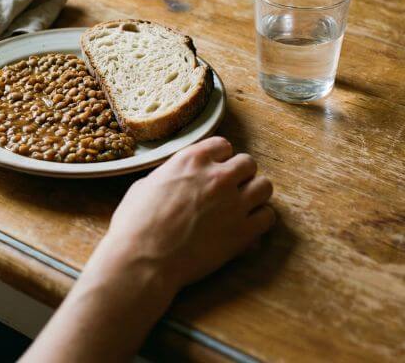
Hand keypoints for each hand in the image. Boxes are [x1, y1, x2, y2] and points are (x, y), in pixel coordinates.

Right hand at [100, 136, 274, 292]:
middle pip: (248, 163)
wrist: (144, 259)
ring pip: (265, 186)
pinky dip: (260, 221)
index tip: (216, 170)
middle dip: (241, 175)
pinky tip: (247, 228)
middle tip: (230, 190)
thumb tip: (175, 180)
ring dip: (255, 194)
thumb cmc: (136, 224)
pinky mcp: (243, 232)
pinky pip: (268, 217)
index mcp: (191, 160)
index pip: (223, 145)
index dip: (220, 159)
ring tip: (243, 207)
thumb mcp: (146, 185)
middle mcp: (217, 176)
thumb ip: (170, 176)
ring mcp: (233, 203)